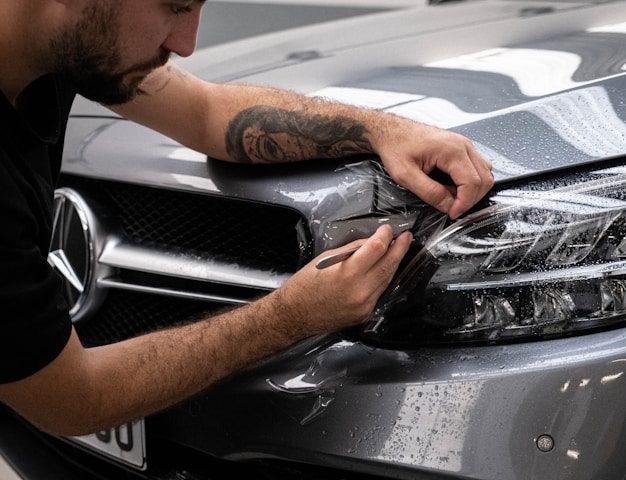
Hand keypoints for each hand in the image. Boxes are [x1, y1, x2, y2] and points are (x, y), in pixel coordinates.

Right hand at [274, 225, 411, 337]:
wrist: (294, 315)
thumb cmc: (304, 286)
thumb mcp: (325, 259)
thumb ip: (351, 250)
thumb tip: (370, 242)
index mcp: (348, 273)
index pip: (377, 248)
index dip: (385, 236)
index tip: (387, 229)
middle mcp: (360, 290)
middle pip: (389, 264)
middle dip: (399, 248)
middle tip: (405, 237)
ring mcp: (365, 304)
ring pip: (387, 279)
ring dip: (393, 263)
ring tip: (397, 251)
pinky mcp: (365, 313)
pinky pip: (380, 292)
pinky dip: (383, 279)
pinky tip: (383, 270)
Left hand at [375, 118, 493, 218]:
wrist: (392, 132)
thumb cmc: (396, 147)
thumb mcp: (406, 175)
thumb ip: (429, 193)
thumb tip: (448, 205)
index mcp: (451, 150)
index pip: (473, 183)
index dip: (464, 203)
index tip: (453, 213)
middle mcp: (462, 145)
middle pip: (484, 179)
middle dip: (470, 199)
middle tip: (452, 208)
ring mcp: (464, 145)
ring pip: (484, 173)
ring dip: (472, 191)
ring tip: (451, 197)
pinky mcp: (461, 148)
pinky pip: (477, 168)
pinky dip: (470, 182)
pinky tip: (452, 186)